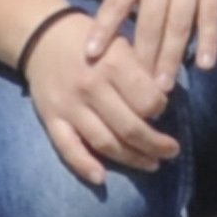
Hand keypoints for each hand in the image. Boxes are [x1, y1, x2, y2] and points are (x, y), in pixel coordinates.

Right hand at [22, 12, 180, 186]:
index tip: (165, 110)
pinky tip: (102, 179)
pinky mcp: (51, 119)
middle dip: (155, 143)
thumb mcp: (123, 42)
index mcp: (114, 64)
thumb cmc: (94, 39)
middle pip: (129, 126)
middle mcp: (92, 87)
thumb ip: (143, 69)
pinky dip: (84, 166)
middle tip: (172, 151)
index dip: (161, 109)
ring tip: (152, 164)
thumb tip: (165, 98)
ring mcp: (70, 107)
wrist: (44, 37)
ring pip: (103, 141)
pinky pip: (68, 148)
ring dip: (131, 158)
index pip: (147, 99)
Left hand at [87, 0, 216, 90]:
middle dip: (141, 59)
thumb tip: (119, 27)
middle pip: (149, 25)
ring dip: (170, 59)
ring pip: (178, 27)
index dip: (103, 30)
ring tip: (163, 87)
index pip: (116, 3)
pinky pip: (211, 18)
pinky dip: (209, 42)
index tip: (90, 57)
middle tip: (133, 91)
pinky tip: (205, 64)